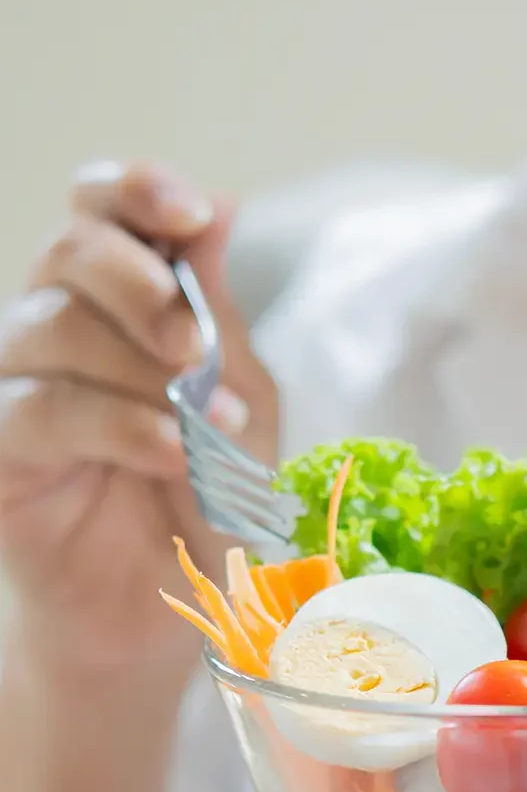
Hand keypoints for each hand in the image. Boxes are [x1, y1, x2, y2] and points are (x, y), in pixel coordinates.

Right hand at [0, 162, 277, 675]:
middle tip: (197, 347)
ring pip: (52, 326)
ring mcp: (15, 383)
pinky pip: (44, 411)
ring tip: (213, 427)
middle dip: (142, 286)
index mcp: (116, 299)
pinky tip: (174, 452)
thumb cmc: (209, 489)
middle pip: (69, 251)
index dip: (135, 192)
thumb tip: (217, 204)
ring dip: (145, 373)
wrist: (171, 599)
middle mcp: (54, 325)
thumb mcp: (239, 393)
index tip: (189, 211)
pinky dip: (122, 426)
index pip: (99, 211)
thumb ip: (218, 307)